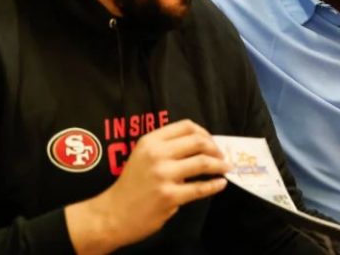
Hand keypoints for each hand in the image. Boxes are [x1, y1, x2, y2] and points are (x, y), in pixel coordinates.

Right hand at [65, 119, 230, 253]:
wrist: (113, 214)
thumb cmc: (131, 185)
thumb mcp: (142, 156)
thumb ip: (166, 147)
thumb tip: (201, 143)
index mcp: (150, 141)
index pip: (186, 126)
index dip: (205, 132)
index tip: (212, 141)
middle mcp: (156, 154)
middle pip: (198, 142)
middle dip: (215, 148)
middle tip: (222, 156)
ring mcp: (163, 175)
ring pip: (203, 163)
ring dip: (220, 165)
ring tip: (226, 168)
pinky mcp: (169, 196)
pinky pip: (200, 188)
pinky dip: (215, 185)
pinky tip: (221, 183)